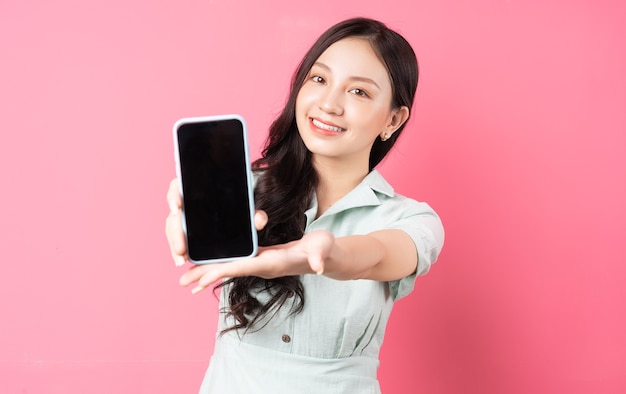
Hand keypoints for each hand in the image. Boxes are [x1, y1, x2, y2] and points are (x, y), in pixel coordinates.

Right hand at [164, 178, 268, 266]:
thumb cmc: (238, 205)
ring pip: (172, 230)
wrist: (236, 212)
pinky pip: (177, 239)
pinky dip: (177, 250)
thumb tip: (259, 221)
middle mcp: (184, 202)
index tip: (177, 207)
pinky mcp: (183, 231)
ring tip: (181, 260)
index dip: (173, 196)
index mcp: (194, 188)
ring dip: (174, 245)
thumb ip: (255, 213)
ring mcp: (182, 217)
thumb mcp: (248, 209)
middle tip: (181, 249)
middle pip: (173, 215)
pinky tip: (182, 260)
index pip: (177, 187)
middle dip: (175, 233)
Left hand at [179, 230, 334, 293]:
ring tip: (187, 279)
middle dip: (206, 276)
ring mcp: (260, 263)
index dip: (222, 272)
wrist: (325, 255)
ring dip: (208, 273)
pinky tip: (208, 265)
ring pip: (230, 268)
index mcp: (273, 263)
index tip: (202, 278)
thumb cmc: (323, 250)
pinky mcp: (260, 257)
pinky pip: (236, 262)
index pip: (243, 268)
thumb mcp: (322, 249)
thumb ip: (319, 257)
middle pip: (230, 272)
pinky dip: (220, 264)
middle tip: (182, 283)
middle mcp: (263, 266)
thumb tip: (318, 266)